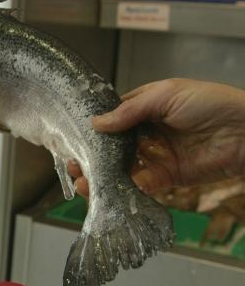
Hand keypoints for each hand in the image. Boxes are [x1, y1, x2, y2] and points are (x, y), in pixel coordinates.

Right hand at [71, 78, 244, 195]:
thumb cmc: (212, 103)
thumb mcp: (167, 95)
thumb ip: (131, 110)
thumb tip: (97, 123)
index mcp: (145, 108)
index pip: (111, 120)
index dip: (92, 130)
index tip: (72, 141)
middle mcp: (147, 132)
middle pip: (112, 147)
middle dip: (91, 157)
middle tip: (73, 166)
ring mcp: (157, 155)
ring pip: (122, 168)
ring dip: (102, 176)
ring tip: (84, 183)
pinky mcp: (169, 176)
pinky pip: (143, 184)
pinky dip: (126, 189)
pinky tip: (110, 191)